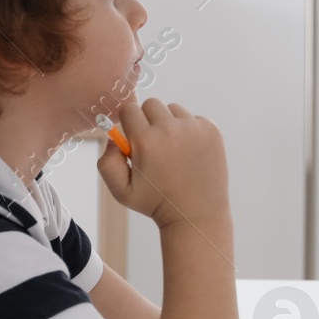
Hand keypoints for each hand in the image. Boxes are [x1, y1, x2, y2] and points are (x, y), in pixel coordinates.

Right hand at [96, 95, 229, 230]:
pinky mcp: (212, 130)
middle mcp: (171, 129)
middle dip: (148, 120)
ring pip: (173, 109)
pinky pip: (194, 118)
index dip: (128, 123)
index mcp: (146, 141)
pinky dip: (189, 130)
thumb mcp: (121, 191)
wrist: (196, 214)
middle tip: (153, 144)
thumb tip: (113, 137)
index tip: (134, 137)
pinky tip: (189, 152)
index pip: (129, 109)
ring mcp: (194, 128)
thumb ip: (107, 163)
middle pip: (151, 104)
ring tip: (172, 149)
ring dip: (169, 123)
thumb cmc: (156, 204)